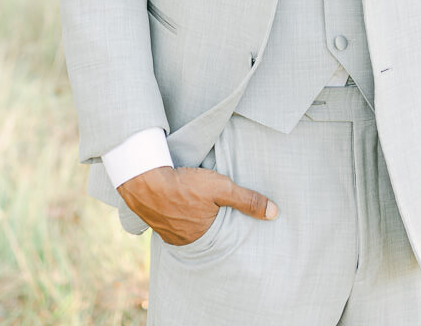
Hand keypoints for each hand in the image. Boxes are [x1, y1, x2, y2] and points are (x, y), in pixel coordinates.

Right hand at [117, 164, 277, 245]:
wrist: (145, 179)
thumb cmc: (185, 184)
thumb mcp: (222, 188)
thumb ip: (247, 200)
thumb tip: (274, 213)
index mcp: (202, 238)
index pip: (223, 238)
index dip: (229, 228)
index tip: (235, 222)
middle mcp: (184, 241)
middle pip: (205, 235)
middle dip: (212, 226)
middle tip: (217, 214)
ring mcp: (168, 233)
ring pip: (188, 229)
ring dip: (194, 220)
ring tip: (201, 209)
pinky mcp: (157, 221)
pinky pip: (173, 222)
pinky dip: (180, 216)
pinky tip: (182, 206)